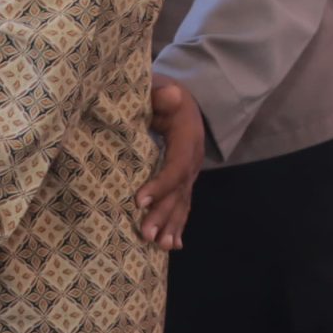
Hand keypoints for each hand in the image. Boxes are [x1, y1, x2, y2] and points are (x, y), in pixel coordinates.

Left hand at [137, 78, 203, 248]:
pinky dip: (179, 223)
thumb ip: (161, 92)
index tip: (139, 201)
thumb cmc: (162, 92)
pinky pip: (184, 202)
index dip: (160, 184)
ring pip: (184, 200)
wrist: (183, 96)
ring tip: (161, 246)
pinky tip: (174, 244)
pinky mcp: (185, 178)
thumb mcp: (161, 86)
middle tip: (147, 234)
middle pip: (180, 190)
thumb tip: (170, 93)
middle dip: (164, 214)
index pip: (176, 166)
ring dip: (172, 224)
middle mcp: (193, 157)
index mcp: (186, 136)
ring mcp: (191, 170)